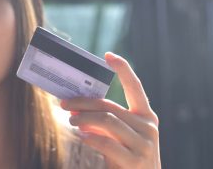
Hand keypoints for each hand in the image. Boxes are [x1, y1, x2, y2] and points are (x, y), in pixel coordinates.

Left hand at [60, 52, 160, 168]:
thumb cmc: (127, 159)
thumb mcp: (119, 137)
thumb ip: (103, 122)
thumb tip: (77, 108)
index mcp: (146, 116)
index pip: (135, 87)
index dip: (123, 69)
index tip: (108, 55)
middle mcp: (148, 127)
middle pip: (110, 106)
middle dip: (83, 102)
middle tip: (65, 103)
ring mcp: (144, 144)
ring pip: (107, 121)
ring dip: (84, 118)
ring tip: (71, 120)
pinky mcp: (135, 161)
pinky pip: (107, 143)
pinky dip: (91, 138)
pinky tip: (82, 137)